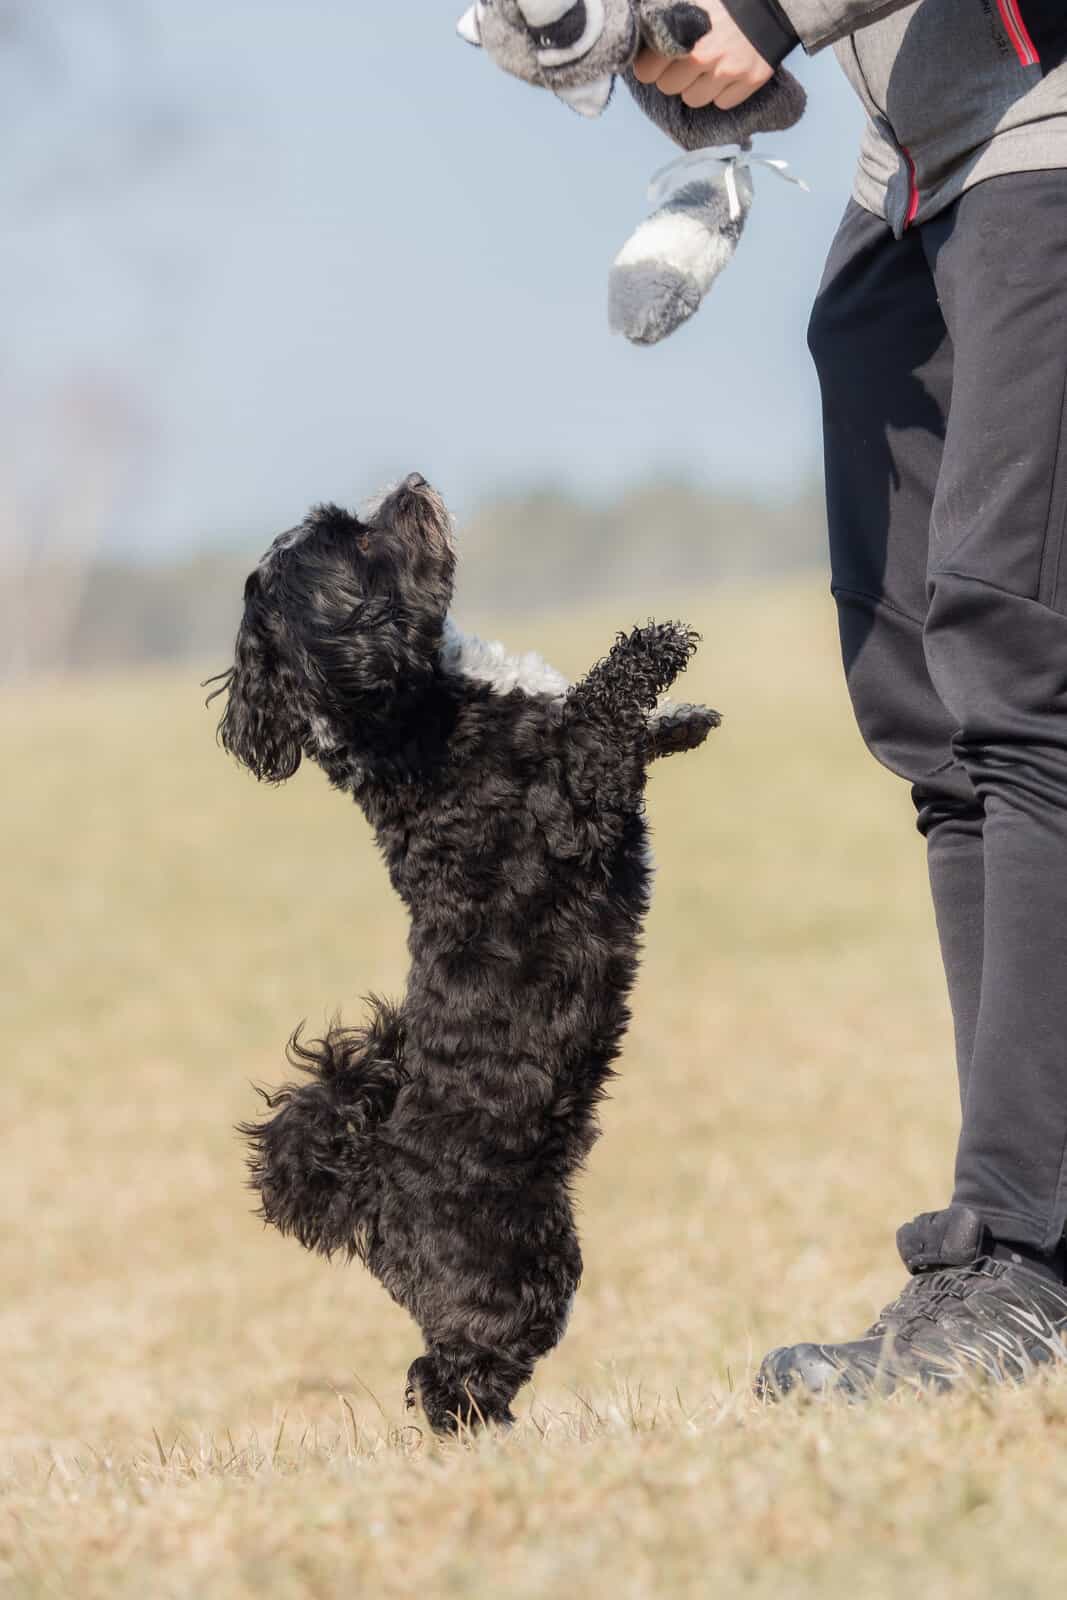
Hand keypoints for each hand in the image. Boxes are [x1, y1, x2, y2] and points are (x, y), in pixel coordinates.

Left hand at [633, 0, 772, 110]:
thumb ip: (662, 12)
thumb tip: (638, 22)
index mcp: (683, 32)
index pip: (647, 71)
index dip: (650, 66)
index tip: (656, 60)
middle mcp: (703, 55)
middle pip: (668, 88)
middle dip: (673, 75)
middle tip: (684, 60)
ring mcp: (728, 70)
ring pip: (693, 100)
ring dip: (696, 87)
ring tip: (706, 66)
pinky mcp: (750, 80)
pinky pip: (722, 103)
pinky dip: (722, 91)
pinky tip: (726, 71)